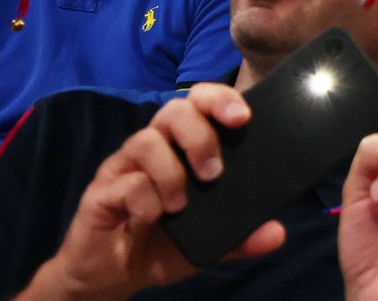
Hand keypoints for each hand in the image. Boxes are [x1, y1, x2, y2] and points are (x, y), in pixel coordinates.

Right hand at [35, 84, 285, 300]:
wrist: (112, 278)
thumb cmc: (162, 246)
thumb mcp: (210, 243)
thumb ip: (242, 238)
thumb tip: (277, 234)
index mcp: (180, 147)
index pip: (199, 102)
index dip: (220, 99)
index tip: (243, 117)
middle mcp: (152, 148)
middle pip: (173, 110)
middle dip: (200, 136)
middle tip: (213, 173)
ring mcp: (124, 167)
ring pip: (146, 140)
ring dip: (171, 172)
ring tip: (181, 205)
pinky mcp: (100, 193)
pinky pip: (127, 183)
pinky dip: (146, 201)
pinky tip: (152, 219)